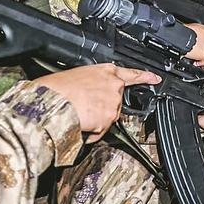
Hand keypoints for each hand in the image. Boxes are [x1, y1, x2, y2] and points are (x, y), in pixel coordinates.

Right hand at [36, 64, 160, 143]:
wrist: (48, 101)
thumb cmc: (54, 89)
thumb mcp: (76, 76)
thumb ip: (92, 83)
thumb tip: (90, 92)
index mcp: (105, 71)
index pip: (131, 74)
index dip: (145, 76)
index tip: (156, 79)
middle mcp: (113, 85)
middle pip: (116, 103)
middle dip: (103, 109)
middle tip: (84, 109)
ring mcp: (113, 102)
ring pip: (108, 118)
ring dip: (95, 121)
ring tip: (77, 114)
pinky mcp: (109, 118)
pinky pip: (100, 131)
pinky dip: (90, 132)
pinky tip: (79, 123)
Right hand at [185, 23, 203, 64]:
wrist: (181, 37)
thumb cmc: (185, 31)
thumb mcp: (194, 28)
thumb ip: (199, 34)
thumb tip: (196, 38)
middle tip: (196, 50)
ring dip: (201, 56)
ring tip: (192, 53)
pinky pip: (203, 61)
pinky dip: (198, 62)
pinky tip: (194, 60)